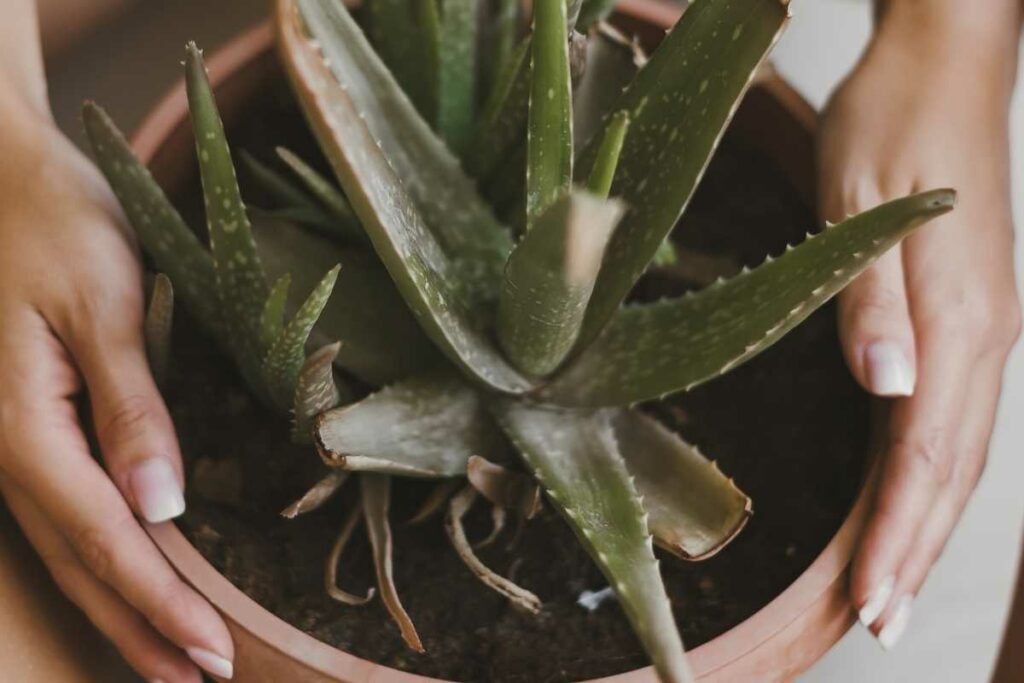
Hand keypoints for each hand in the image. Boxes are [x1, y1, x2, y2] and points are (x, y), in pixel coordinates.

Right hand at [0, 107, 232, 680]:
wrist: (5, 176)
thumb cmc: (56, 224)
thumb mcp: (101, 305)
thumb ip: (131, 405)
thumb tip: (158, 505)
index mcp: (27, 426)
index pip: (105, 538)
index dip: (159, 602)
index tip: (212, 653)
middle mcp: (11, 449)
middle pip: (83, 564)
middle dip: (143, 630)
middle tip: (204, 681)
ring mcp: (15, 444)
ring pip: (70, 551)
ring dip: (124, 610)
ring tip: (173, 662)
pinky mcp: (30, 429)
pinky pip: (66, 515)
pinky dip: (107, 564)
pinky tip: (137, 586)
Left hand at [819, 8, 1020, 648]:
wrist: (940, 69)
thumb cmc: (894, 125)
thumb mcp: (861, 208)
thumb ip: (873, 304)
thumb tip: (887, 389)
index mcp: (956, 319)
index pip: (926, 454)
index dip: (897, 532)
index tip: (868, 598)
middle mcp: (980, 336)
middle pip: (949, 468)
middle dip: (912, 548)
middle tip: (875, 621)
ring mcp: (979, 327)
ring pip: (955, 449)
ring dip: (923, 521)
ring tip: (889, 584)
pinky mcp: (965, 315)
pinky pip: (950, 415)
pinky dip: (927, 471)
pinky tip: (909, 497)